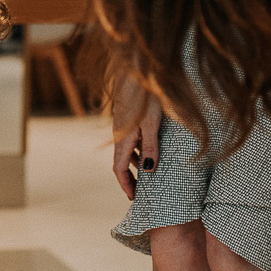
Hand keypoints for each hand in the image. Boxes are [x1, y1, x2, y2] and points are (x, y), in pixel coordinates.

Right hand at [111, 76, 161, 199]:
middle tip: (141, 192)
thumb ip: (150, 147)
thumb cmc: (145, 97)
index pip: (118, 169)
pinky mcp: (128, 119)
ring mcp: (122, 126)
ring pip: (126, 151)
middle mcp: (119, 135)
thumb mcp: (152, 124)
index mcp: (122, 139)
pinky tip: (149, 150)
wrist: (134, 72)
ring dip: (134, 165)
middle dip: (129, 178)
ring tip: (147, 176)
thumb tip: (149, 171)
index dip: (125, 185)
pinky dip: (137, 151)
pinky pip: (130, 141)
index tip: (133, 199)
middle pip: (120, 162)